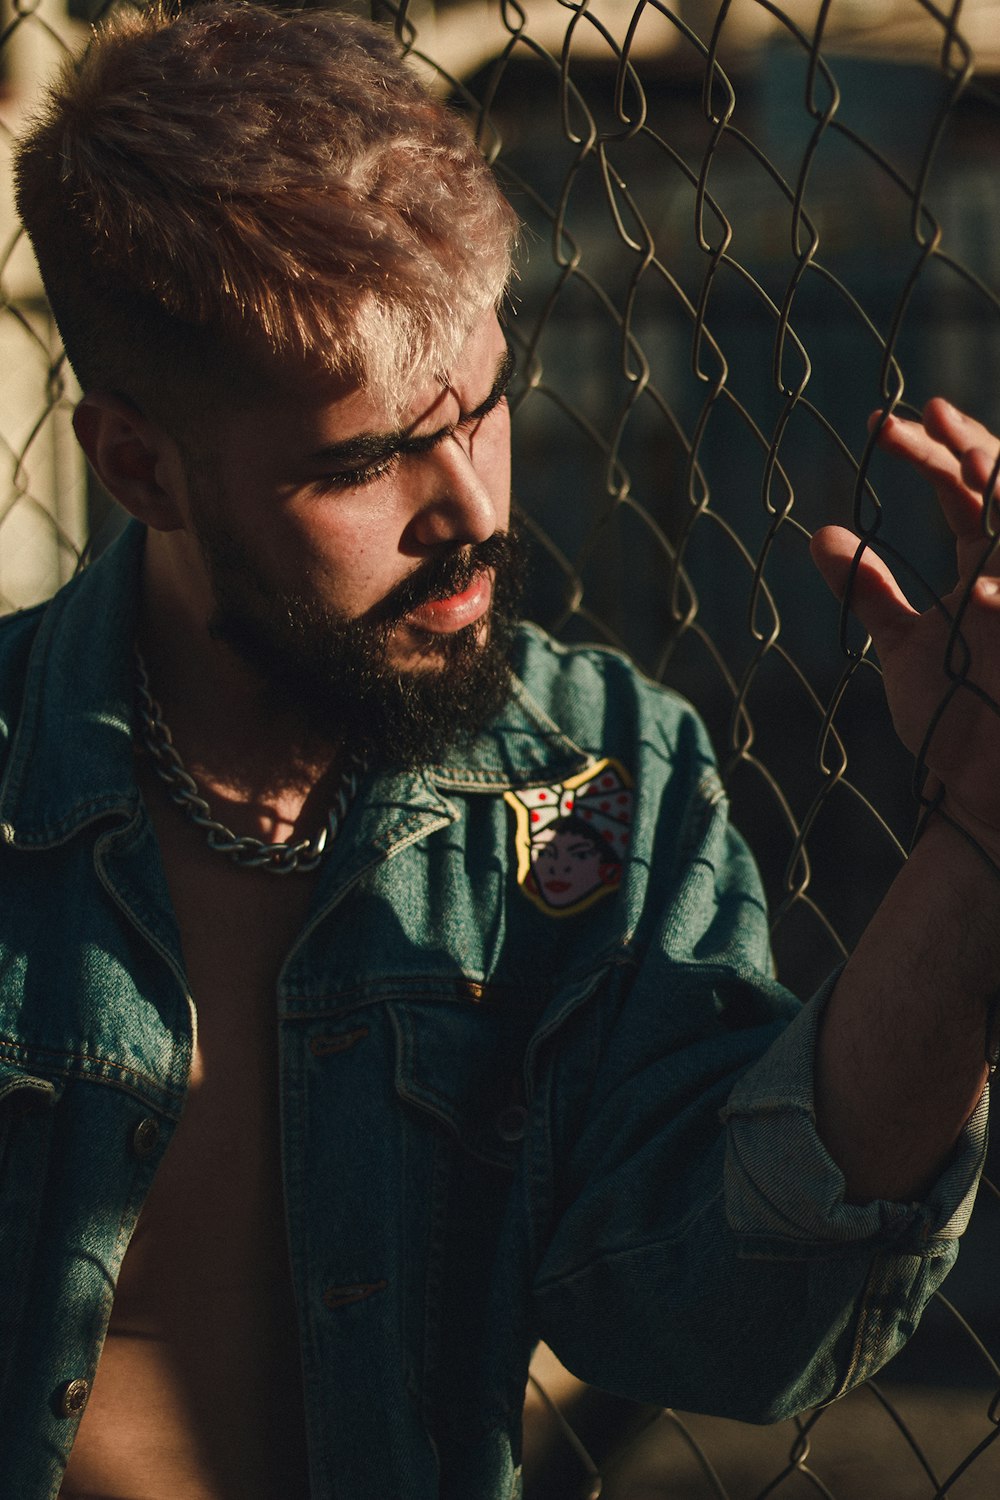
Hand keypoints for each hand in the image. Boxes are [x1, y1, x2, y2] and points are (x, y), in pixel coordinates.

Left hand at [811, 398, 999, 848]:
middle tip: (926, 413)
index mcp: (981, 567)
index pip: (959, 491)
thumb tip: (820, 534)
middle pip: (998, 490)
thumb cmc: (950, 717)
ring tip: (965, 455)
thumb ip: (868, 590)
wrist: (983, 789)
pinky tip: (979, 586)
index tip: (882, 423)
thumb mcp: (903, 644)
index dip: (929, 452)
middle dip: (969, 448)